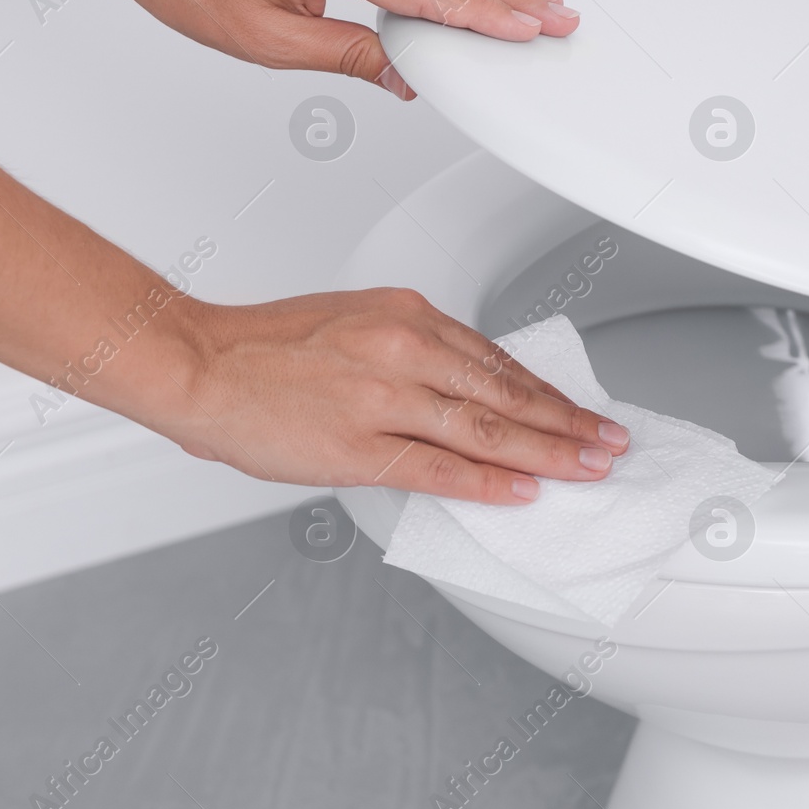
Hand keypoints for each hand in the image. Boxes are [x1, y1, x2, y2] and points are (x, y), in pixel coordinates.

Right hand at [164, 288, 628, 504]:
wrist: (198, 362)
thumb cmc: (262, 347)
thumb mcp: (351, 325)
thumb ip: (406, 353)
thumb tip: (455, 392)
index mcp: (405, 316)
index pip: (495, 360)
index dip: (544, 391)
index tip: (578, 409)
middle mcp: (404, 349)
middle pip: (506, 392)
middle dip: (567, 421)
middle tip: (610, 441)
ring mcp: (385, 397)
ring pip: (488, 428)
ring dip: (550, 451)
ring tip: (591, 467)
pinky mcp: (360, 444)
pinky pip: (441, 467)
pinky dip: (490, 481)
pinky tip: (526, 492)